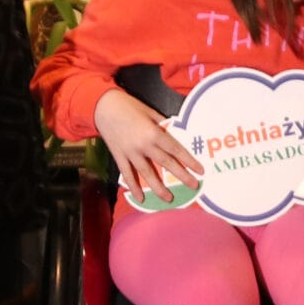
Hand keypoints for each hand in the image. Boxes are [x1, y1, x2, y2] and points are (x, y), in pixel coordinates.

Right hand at [92, 87, 202, 205]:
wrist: (103, 106)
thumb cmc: (129, 106)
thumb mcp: (150, 112)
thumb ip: (162, 125)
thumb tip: (173, 134)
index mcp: (154, 133)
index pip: (175, 150)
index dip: (189, 161)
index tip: (199, 171)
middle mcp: (144, 145)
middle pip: (166, 163)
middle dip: (181, 176)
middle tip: (193, 186)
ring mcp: (130, 153)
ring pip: (147, 173)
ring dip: (158, 188)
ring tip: (169, 199)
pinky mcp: (119, 156)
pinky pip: (127, 174)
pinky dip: (133, 187)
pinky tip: (141, 198)